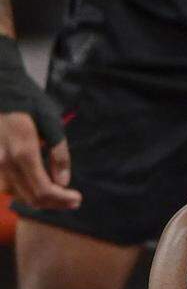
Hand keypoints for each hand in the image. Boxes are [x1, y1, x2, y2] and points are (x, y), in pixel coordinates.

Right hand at [0, 37, 79, 210]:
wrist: (1, 86)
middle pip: (30, 197)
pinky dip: (21, 190)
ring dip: (37, 199)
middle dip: (54, 202)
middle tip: (72, 200)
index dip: (62, 199)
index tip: (77, 198)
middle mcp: (4, 161)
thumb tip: (62, 182)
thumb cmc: (29, 102)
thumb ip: (59, 156)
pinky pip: (4, 184)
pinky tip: (35, 185)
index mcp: (23, 152)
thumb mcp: (52, 125)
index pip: (43, 190)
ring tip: (57, 194)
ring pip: (15, 194)